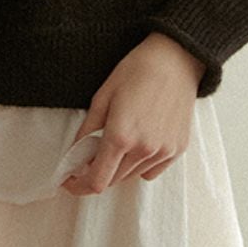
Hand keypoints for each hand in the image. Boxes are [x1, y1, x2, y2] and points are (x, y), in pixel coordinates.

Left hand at [60, 32, 204, 196]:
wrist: (175, 60)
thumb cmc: (136, 71)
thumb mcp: (102, 96)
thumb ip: (87, 130)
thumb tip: (76, 153)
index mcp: (120, 137)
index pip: (96, 181)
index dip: (78, 186)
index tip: (69, 180)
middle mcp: (143, 150)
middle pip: (113, 180)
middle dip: (96, 172)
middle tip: (89, 155)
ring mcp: (163, 151)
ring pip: (132, 176)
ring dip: (119, 167)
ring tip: (118, 140)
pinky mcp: (178, 149)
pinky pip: (152, 171)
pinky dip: (140, 165)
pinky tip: (139, 142)